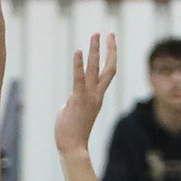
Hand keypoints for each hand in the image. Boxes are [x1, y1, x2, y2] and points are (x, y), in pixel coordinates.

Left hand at [54, 32, 117, 155]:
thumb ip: (76, 102)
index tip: (110, 42)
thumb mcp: (76, 113)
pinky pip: (79, 79)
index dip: (110, 57)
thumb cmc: (72, 133)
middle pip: (109, 67)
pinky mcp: (78, 99)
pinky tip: (78, 51)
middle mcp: (97, 95)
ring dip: (95, 50)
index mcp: (97, 97)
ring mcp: (89, 97)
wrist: (73, 147)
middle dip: (110, 49)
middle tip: (109, 32)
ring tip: (96, 34)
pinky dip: (78, 64)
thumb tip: (71, 100)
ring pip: (96, 69)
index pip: (108, 73)